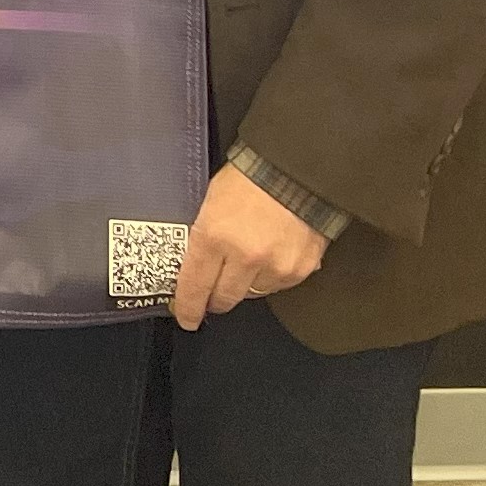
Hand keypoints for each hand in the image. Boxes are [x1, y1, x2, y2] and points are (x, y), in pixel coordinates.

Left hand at [169, 162, 327, 329]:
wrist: (297, 168)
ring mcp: (274, 266)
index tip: (186, 317)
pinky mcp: (299, 270)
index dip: (188, 307)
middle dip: (216, 298)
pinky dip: (271, 275)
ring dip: (246, 283)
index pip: (194, 286)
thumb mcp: (211, 201)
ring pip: (252, 294)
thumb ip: (204, 236)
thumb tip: (194, 266)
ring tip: (250, 255)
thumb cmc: (251, 176)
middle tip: (214, 290)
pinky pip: (278, 285)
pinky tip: (272, 252)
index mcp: (214, 236)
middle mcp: (244, 257)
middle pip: (223, 299)